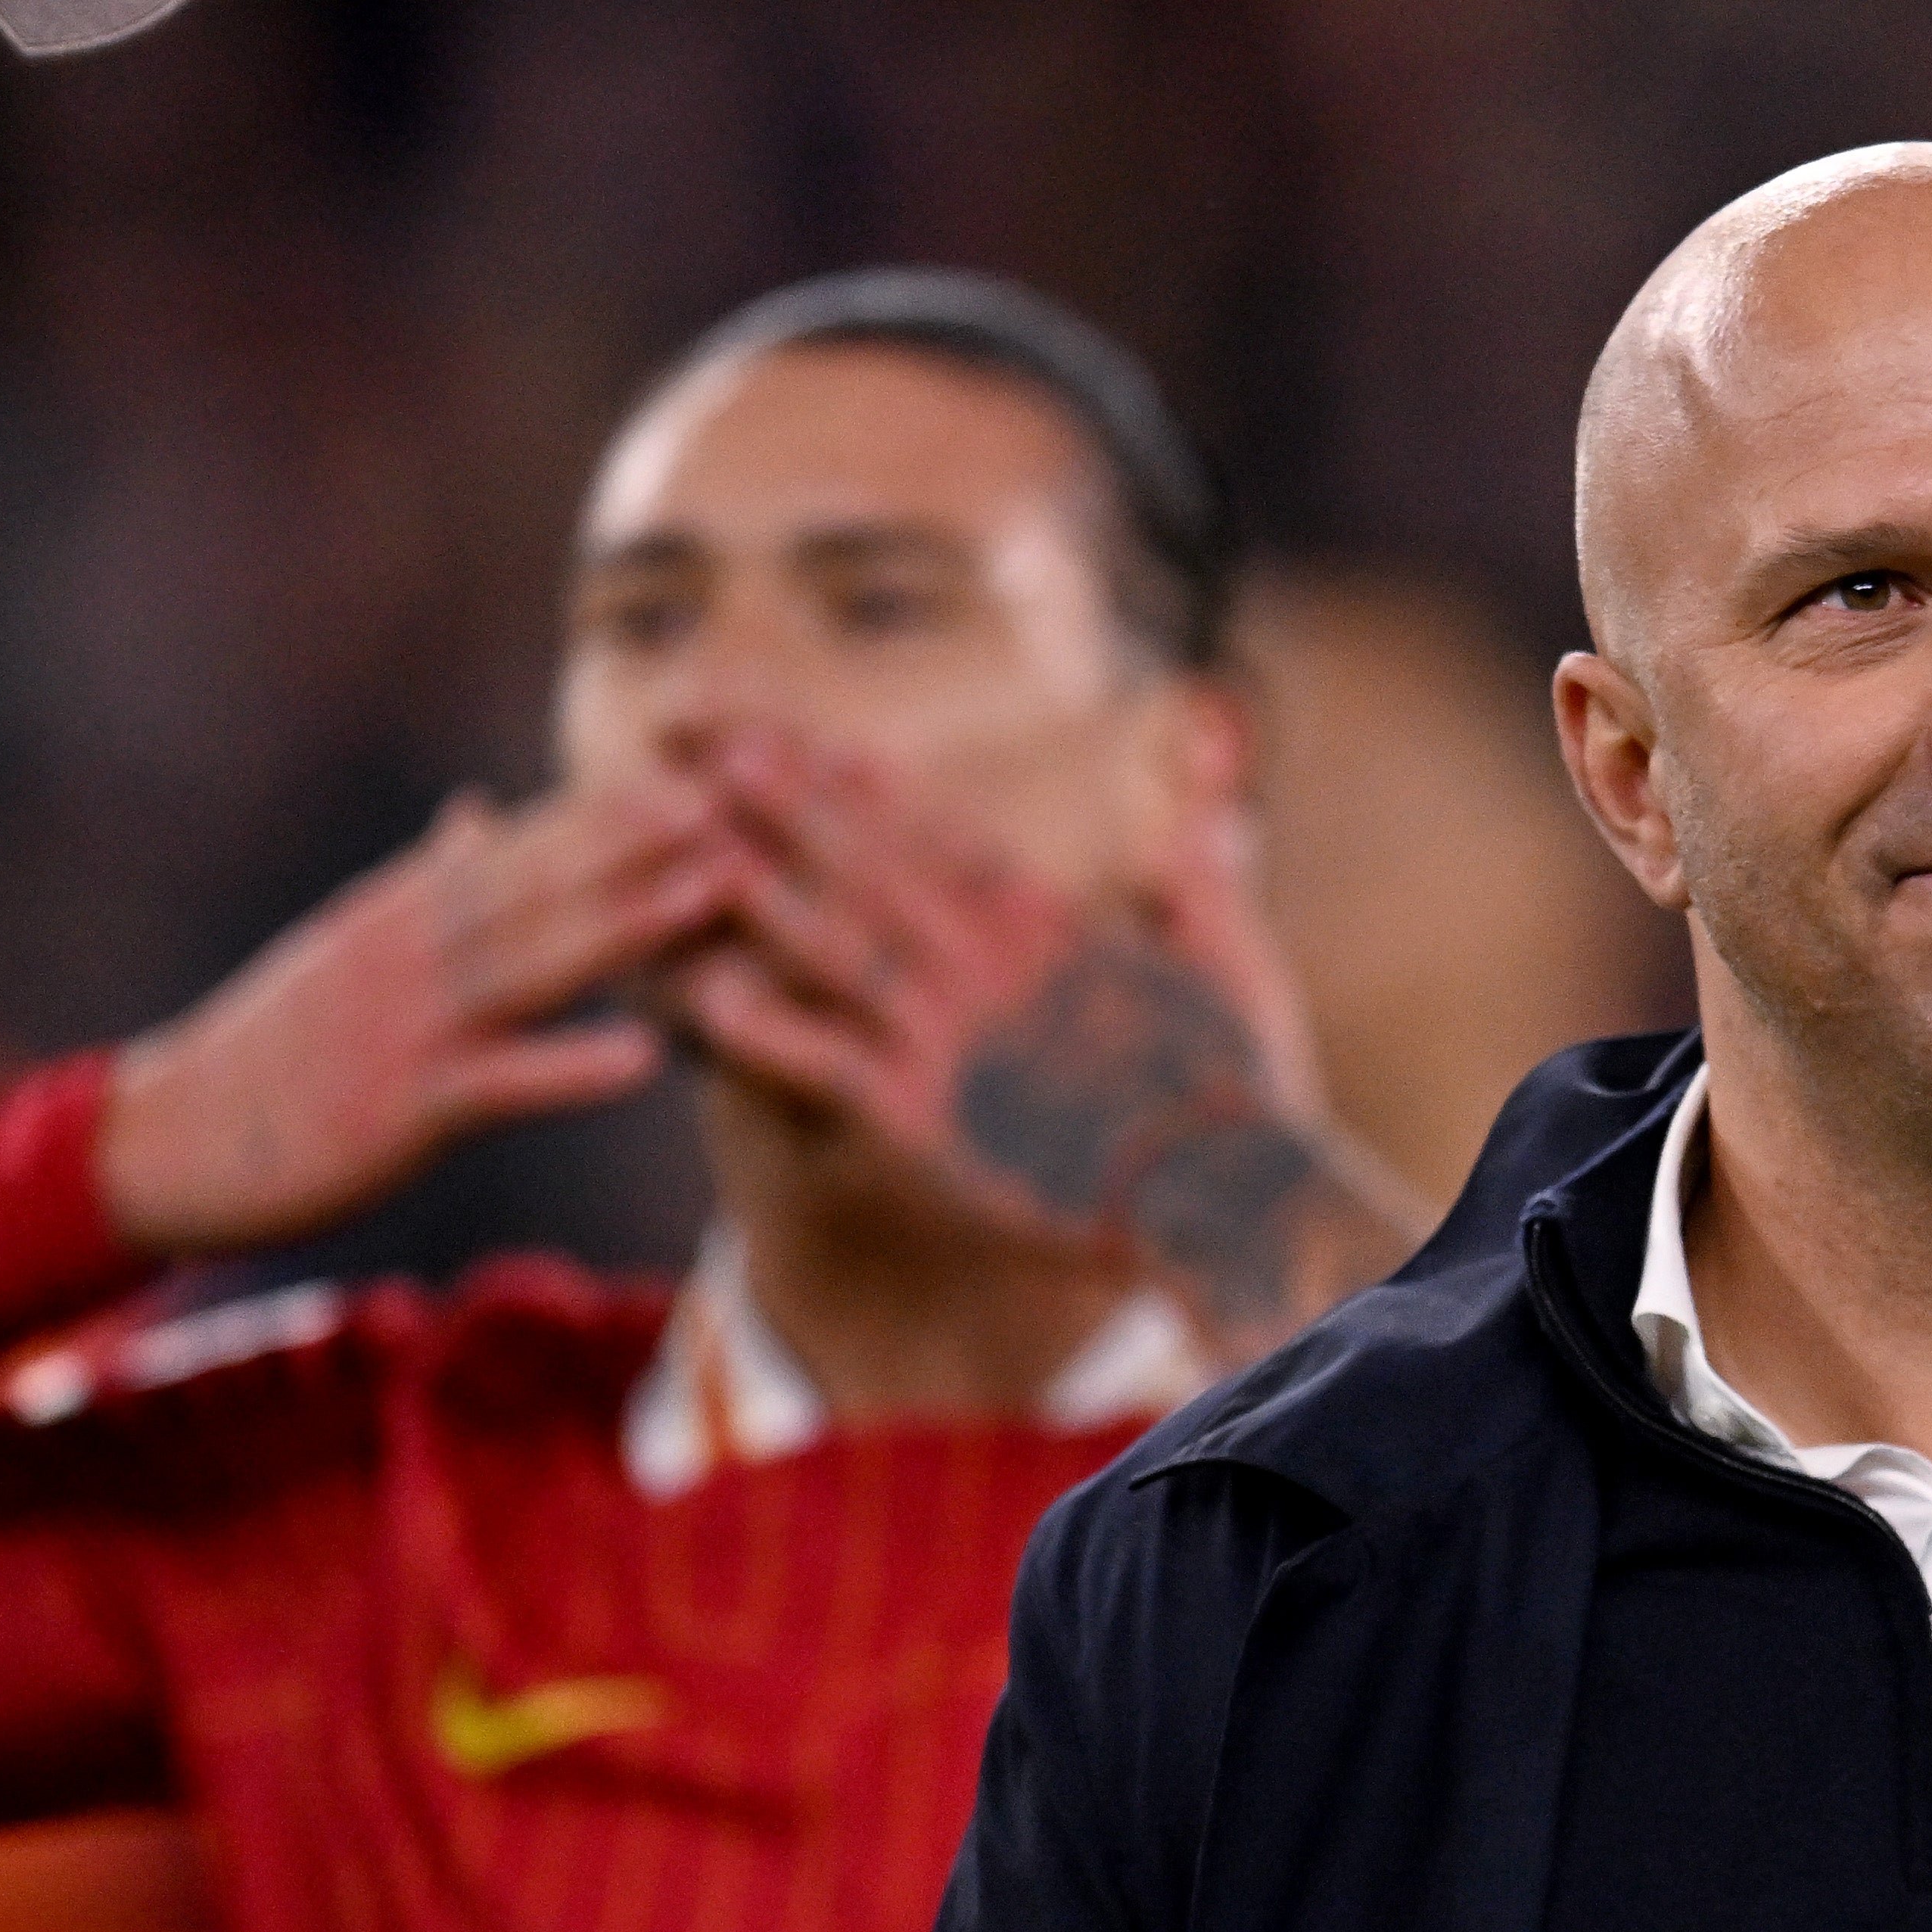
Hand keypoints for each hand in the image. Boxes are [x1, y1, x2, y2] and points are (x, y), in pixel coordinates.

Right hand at [95, 778, 733, 1253]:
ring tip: (721, 887)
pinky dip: (574, 1066)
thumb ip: (428, 881)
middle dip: (650, 835)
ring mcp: (405, 1020)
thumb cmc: (277, 1050)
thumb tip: (479, 810)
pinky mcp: (400, 1105)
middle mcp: (409, 945)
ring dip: (631, 923)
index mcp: (406, 907)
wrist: (169, 1141)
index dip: (623, 798)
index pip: (529, 836)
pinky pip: (500, 1081)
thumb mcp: (352, 947)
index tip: (713, 756)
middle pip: (544, 878)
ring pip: (533, 961)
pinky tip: (650, 1058)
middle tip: (756, 791)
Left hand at [671, 729, 1399, 1353]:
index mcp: (1052, 926)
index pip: (943, 833)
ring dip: (762, 885)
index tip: (809, 739)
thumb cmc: (1238, 1094)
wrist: (1225, 1192)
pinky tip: (700, 997)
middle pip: (871, 860)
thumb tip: (1213, 813)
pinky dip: (763, 1028)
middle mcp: (990, 963)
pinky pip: (822, 1059)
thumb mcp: (1234, 970)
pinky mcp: (921, 1115)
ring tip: (693, 836)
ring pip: (835, 941)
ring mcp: (950, 1035)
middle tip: (714, 744)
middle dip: (790, 798)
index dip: (866, 784)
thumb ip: (1200, 888)